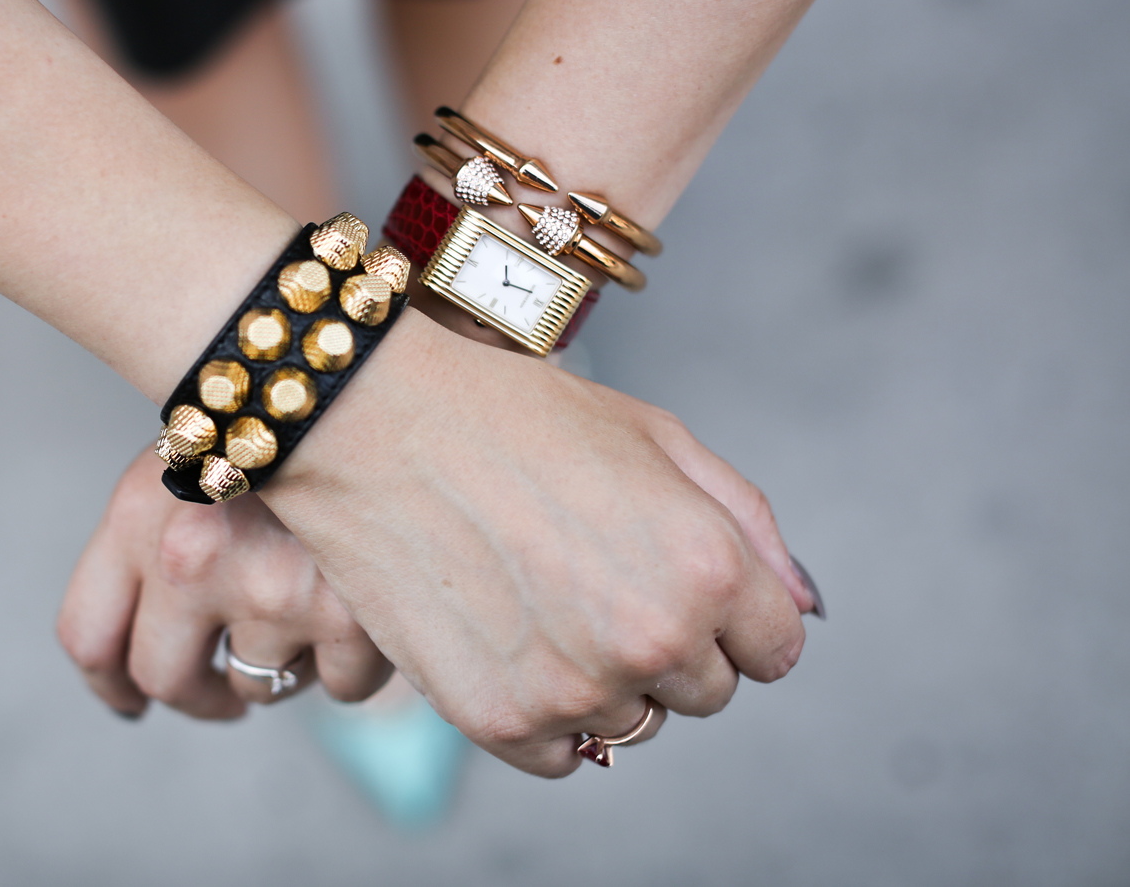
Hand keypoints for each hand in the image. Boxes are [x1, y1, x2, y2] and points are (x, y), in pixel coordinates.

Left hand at [58, 449, 393, 719]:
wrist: (375, 389)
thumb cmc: (286, 420)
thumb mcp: (197, 453)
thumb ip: (156, 542)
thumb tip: (142, 671)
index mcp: (139, 513)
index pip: (88, 635)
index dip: (110, 684)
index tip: (134, 700)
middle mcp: (190, 557)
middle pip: (165, 679)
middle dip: (199, 697)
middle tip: (227, 693)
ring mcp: (270, 590)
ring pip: (261, 685)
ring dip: (287, 661)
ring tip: (318, 595)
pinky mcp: (349, 617)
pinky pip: (341, 688)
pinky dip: (354, 662)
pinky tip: (367, 606)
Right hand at [260, 309, 813, 776]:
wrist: (377, 425)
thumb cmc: (512, 417)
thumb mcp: (653, 434)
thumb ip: (747, 522)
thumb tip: (797, 606)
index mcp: (708, 566)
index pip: (775, 651)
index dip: (729, 613)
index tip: (671, 581)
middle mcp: (654, 639)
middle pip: (707, 695)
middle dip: (667, 644)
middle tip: (591, 576)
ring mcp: (576, 688)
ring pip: (633, 725)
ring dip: (603, 678)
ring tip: (542, 599)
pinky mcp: (502, 721)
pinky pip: (562, 756)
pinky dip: (544, 713)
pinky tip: (508, 639)